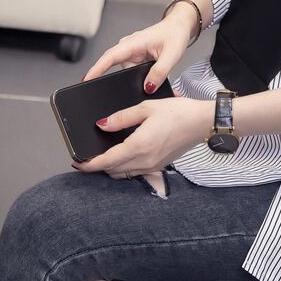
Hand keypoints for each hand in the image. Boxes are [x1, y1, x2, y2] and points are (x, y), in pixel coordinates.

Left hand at [71, 95, 211, 178]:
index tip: (77, 162)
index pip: (106, 161)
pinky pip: (136, 172)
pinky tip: (124, 155)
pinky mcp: (160, 165)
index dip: (88, 165)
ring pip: (124, 174)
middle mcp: (145, 160)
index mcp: (139, 146)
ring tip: (103, 156)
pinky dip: (125, 167)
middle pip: (112, 171)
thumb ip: (121, 117)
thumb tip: (102, 125)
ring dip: (111, 168)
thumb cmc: (179, 112)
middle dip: (97, 166)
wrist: (202, 122)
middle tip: (87, 157)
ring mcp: (153, 165)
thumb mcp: (146, 107)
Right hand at [81, 8, 195, 92]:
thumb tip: (147, 88)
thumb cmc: (175, 35)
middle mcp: (128, 47)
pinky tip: (152, 74)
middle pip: (118, 69)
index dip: (97, 69)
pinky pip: (134, 71)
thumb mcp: (171, 55)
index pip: (110, 56)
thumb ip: (160, 72)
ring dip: (139, 77)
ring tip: (155, 72)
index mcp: (133, 42)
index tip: (86, 79)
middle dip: (126, 80)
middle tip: (143, 84)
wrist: (179, 27)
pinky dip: (142, 75)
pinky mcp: (136, 58)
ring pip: (128, 72)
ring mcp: (131, 53)